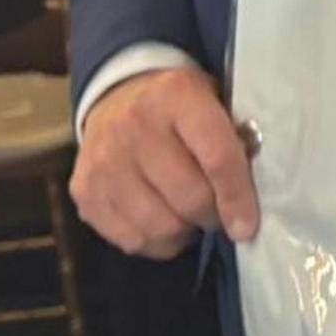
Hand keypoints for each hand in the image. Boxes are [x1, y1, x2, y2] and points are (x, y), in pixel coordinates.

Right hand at [71, 66, 259, 257]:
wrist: (116, 95)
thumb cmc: (179, 107)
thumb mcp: (212, 101)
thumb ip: (234, 140)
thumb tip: (251, 200)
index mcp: (177, 95)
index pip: (217, 157)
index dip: (238, 197)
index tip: (248, 225)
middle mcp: (134, 125)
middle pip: (190, 199)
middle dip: (213, 214)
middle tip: (218, 210)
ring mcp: (104, 161)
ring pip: (161, 228)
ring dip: (184, 230)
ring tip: (188, 213)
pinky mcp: (85, 191)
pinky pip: (132, 241)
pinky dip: (155, 240)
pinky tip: (160, 216)